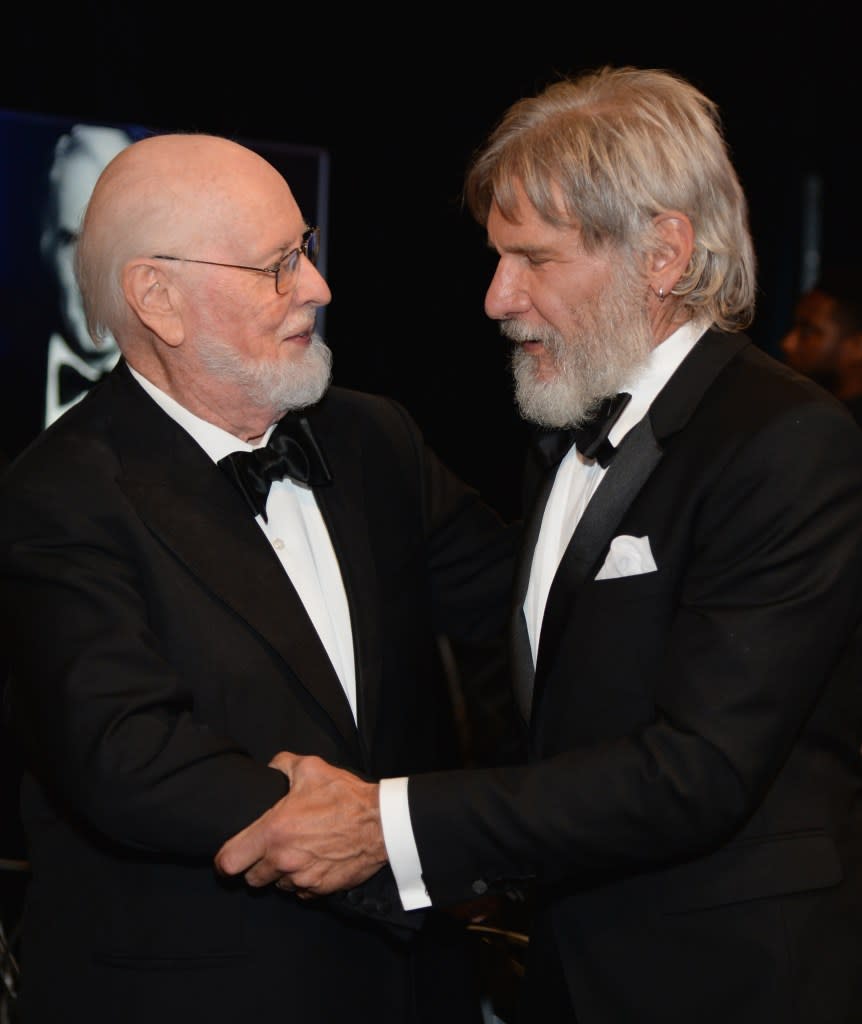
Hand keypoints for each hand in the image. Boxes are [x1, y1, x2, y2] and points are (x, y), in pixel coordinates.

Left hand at [214, 752, 386, 895]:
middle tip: (269, 848)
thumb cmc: (345, 796)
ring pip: (277, 885)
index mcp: (273, 832)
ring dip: (281, 872)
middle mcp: (283, 861)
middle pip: (251, 879)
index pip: (229, 862)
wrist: (381, 823)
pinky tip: (313, 861)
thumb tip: (270, 768)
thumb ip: (281, 764)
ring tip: (296, 851)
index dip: (226, 859)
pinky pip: (301, 892)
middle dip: (255, 865)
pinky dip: (303, 881)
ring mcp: (302, 879)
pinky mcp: (321, 889)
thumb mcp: (310, 768)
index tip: (231, 854)